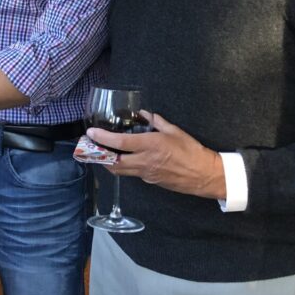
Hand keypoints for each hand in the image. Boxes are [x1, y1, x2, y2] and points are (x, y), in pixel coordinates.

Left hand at [87, 111, 225, 199]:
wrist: (204, 175)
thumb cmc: (191, 151)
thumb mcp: (174, 131)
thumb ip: (156, 121)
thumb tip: (144, 113)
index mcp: (150, 146)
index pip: (120, 143)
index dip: (103, 138)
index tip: (91, 133)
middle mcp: (145, 161)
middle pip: (113, 162)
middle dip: (99, 155)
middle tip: (90, 147)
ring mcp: (146, 173)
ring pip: (120, 171)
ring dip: (108, 163)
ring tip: (102, 153)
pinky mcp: (150, 181)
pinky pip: (132, 174)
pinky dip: (123, 167)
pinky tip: (123, 159)